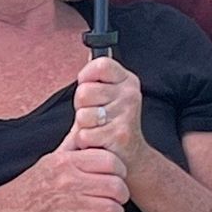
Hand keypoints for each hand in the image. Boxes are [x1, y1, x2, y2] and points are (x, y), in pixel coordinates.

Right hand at [7, 124, 129, 211]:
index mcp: (68, 162)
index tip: (119, 174)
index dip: (120, 168)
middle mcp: (70, 182)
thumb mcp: (53, 157)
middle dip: (122, 193)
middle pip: (115, 186)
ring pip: (113, 209)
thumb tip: (86, 122)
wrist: (14, 209)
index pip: (109, 161)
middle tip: (118, 195)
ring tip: (112, 211)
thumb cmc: (37, 183)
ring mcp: (72, 205)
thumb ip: (73, 142)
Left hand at [68, 52, 146, 168]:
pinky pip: (84, 135)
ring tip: (97, 131)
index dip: (86, 77)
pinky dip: (85, 143)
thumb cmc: (111, 125)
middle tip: (94, 117)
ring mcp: (126, 114)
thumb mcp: (108, 96)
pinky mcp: (120, 135)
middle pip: (84, 92)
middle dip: (81, 108)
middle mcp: (130, 94)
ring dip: (83, 128)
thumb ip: (97, 77)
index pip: (100, 64)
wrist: (130, 158)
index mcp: (127, 81)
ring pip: (82, 115)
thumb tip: (89, 54)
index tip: (88, 87)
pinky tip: (99, 143)